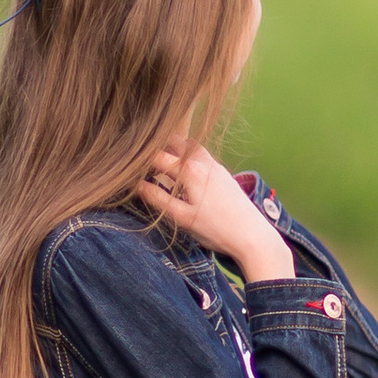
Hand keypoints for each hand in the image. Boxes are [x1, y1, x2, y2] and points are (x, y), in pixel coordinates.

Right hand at [138, 142, 294, 282]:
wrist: (252, 235)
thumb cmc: (216, 229)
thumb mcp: (181, 218)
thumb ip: (157, 199)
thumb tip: (136, 185)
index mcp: (190, 171)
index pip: (156, 157)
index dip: (139, 161)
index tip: (125, 166)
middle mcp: (202, 162)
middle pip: (174, 142)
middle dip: (156, 146)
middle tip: (140, 158)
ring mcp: (215, 165)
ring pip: (189, 146)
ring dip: (173, 149)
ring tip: (160, 161)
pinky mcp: (223, 173)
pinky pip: (200, 155)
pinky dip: (187, 156)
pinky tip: (183, 171)